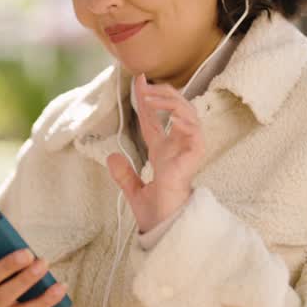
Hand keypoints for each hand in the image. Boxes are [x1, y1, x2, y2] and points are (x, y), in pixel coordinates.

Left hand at [106, 74, 203, 233]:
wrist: (163, 227)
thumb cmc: (155, 213)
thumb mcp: (134, 190)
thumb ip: (124, 174)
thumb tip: (111, 157)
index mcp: (165, 152)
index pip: (156, 119)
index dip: (147, 99)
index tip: (138, 80)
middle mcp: (179, 146)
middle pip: (175, 109)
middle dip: (161, 93)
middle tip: (143, 83)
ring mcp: (189, 149)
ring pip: (187, 113)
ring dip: (170, 101)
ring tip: (151, 95)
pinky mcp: (195, 155)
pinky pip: (194, 129)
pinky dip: (183, 117)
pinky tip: (168, 112)